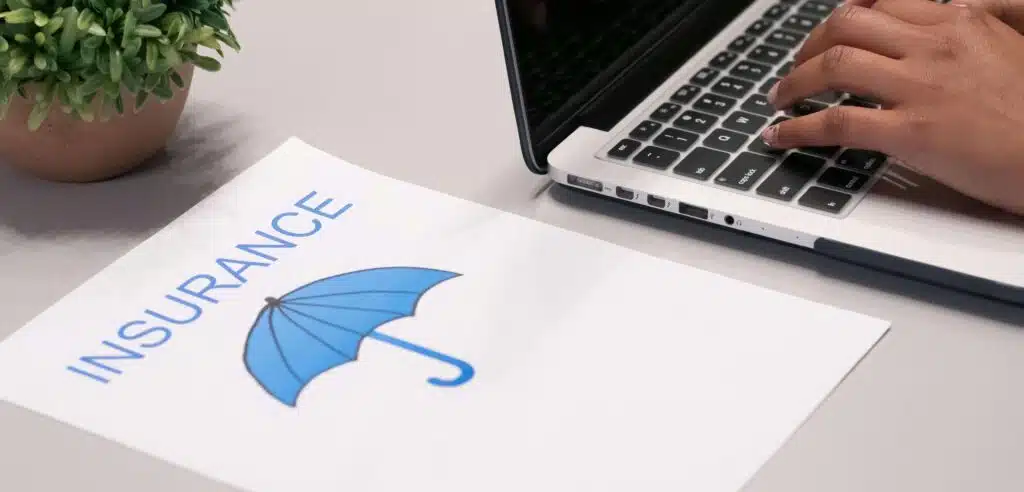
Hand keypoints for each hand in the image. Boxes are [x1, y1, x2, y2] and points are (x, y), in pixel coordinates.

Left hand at [763, 1, 1023, 214]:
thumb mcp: (1013, 45)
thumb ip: (978, 23)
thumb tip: (957, 7)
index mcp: (958, 22)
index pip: (881, 1)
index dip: (843, 16)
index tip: (827, 34)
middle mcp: (934, 46)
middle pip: (848, 25)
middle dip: (809, 44)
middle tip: (797, 66)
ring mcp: (920, 88)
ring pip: (833, 66)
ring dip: (794, 83)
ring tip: (779, 98)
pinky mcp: (912, 133)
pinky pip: (837, 122)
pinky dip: (797, 128)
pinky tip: (780, 136)